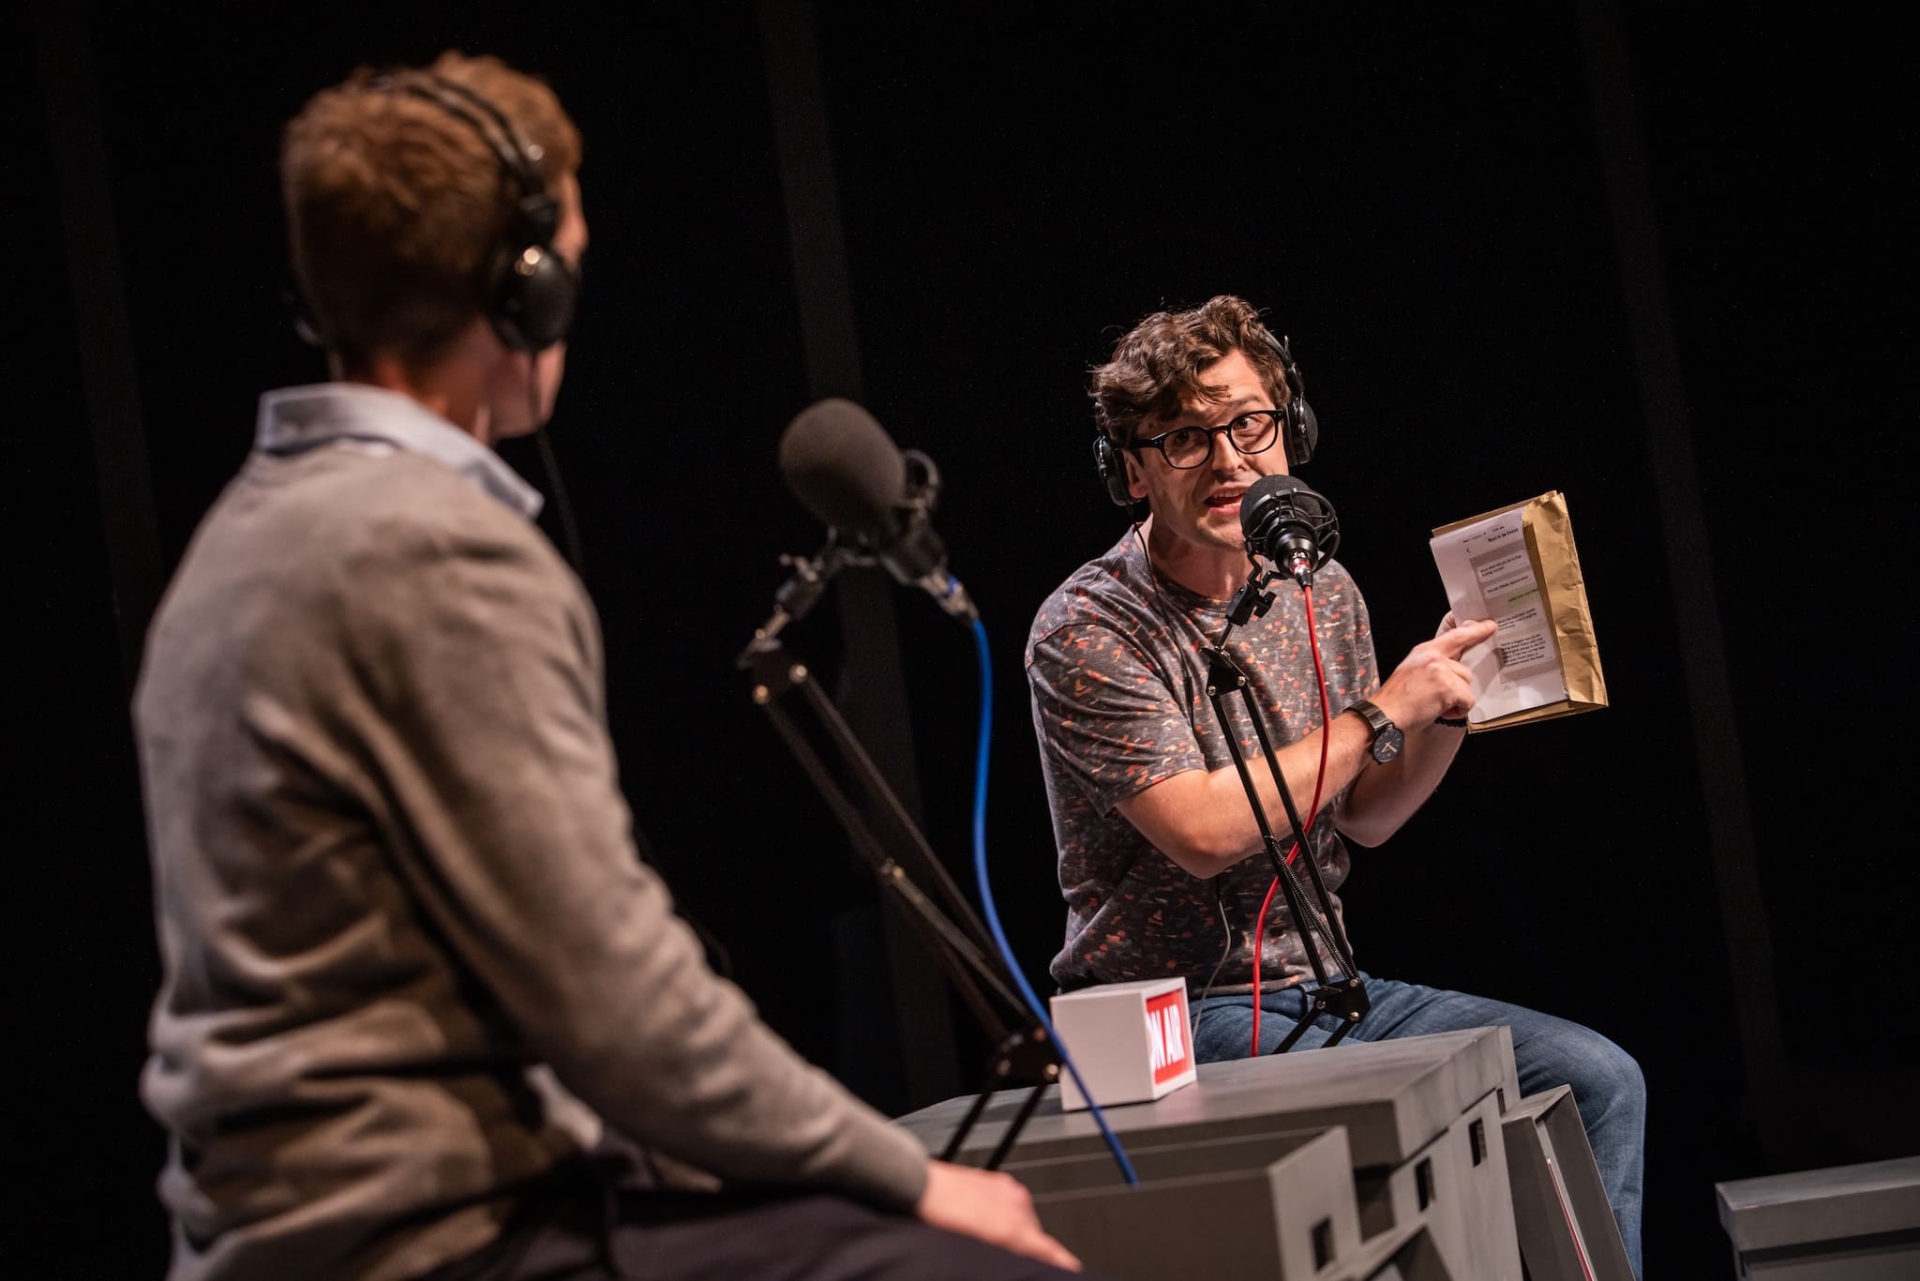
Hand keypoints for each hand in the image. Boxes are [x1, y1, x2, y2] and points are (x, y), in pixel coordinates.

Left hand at [917, 1159, 1081, 1271]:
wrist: (920, 1187)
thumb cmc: (940, 1221)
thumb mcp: (975, 1249)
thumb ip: (1004, 1253)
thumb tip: (1018, 1257)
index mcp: (1014, 1229)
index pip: (1048, 1249)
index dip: (1061, 1260)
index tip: (1072, 1268)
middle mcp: (1018, 1206)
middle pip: (1034, 1234)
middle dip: (1024, 1245)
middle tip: (1004, 1254)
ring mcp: (1009, 1191)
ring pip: (1023, 1218)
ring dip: (1013, 1228)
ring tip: (986, 1235)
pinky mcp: (998, 1181)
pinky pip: (1011, 1202)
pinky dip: (1004, 1213)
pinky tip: (983, 1218)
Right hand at [1373, 617, 1496, 726]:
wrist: (1383, 715)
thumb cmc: (1396, 700)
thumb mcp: (1412, 671)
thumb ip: (1433, 664)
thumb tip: (1455, 669)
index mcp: (1424, 650)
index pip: (1455, 636)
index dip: (1475, 630)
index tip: (1489, 625)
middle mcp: (1433, 657)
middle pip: (1465, 671)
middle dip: (1457, 688)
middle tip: (1437, 697)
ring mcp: (1441, 671)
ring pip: (1466, 686)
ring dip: (1456, 700)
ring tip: (1434, 705)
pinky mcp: (1447, 687)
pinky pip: (1467, 700)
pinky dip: (1458, 711)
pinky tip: (1439, 712)